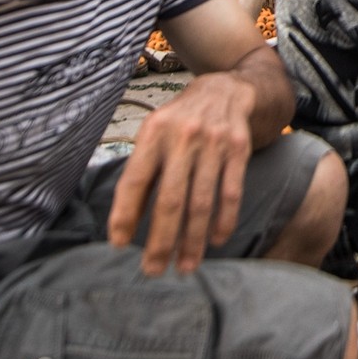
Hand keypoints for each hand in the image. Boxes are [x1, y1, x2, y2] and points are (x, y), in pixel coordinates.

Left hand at [107, 73, 255, 274]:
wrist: (227, 89)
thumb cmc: (181, 121)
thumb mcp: (155, 135)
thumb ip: (142, 172)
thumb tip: (124, 222)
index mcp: (154, 132)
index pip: (135, 180)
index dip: (125, 214)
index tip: (118, 244)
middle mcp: (183, 137)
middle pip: (171, 199)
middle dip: (161, 240)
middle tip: (153, 270)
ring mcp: (214, 143)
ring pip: (202, 202)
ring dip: (193, 240)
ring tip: (185, 266)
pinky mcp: (239, 149)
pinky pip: (231, 192)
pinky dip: (224, 220)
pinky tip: (216, 240)